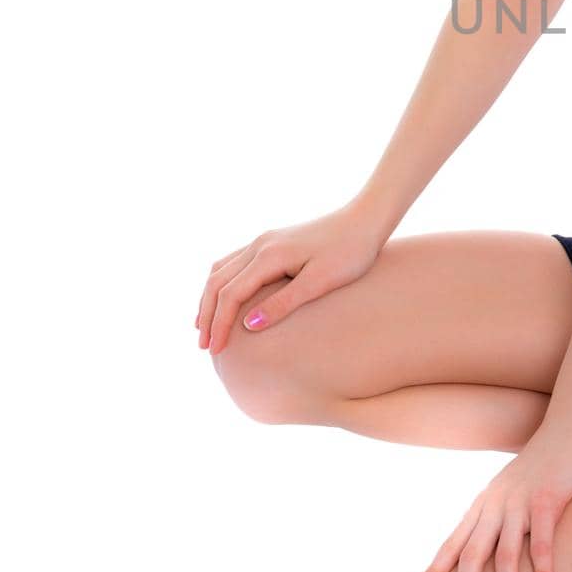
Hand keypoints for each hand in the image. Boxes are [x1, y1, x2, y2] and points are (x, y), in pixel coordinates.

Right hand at [195, 198, 387, 354]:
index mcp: (268, 255)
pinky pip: (234, 262)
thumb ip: (284, 303)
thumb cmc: (350, 252)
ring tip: (206, 327)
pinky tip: (226, 299)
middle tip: (204, 347)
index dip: (220, 325)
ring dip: (210, 299)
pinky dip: (222, 283)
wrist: (366, 219)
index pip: (230, 294)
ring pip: (221, 270)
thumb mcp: (320, 281)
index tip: (215, 351)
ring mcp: (264, 240)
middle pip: (217, 282)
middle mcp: (260, 245)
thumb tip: (249, 326)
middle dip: (207, 315)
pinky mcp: (273, 242)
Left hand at [411, 424, 571, 571]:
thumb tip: (497, 542)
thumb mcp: (513, 488)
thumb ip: (503, 513)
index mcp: (485, 503)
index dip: (436, 568)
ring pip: (505, 554)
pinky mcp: (547, 501)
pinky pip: (542, 543)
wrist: (569, 428)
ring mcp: (520, 502)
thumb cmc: (544, 463)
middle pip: (472, 553)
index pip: (454, 541)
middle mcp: (496, 504)